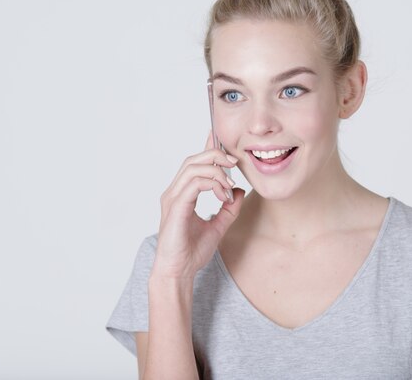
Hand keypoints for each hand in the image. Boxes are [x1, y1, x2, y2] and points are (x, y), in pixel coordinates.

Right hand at [151, 130, 244, 279]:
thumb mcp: (218, 226)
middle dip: (216, 156)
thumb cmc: (190, 252)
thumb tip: (239, 191)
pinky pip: (193, 185)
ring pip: (192, 168)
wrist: (178, 272)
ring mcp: (172, 199)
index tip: (220, 138)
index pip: (194, 164)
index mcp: (182, 194)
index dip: (208, 148)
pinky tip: (223, 195)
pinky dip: (211, 184)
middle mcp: (174, 192)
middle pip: (193, 160)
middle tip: (235, 162)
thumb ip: (228, 209)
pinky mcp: (175, 208)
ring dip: (215, 171)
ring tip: (230, 183)